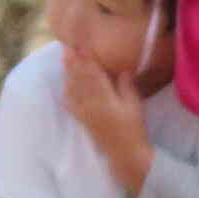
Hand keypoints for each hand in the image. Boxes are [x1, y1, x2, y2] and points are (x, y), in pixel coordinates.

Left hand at [63, 50, 152, 195]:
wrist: (125, 153)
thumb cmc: (134, 128)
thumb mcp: (134, 104)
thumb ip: (126, 85)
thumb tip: (122, 68)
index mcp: (103, 96)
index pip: (92, 71)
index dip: (86, 57)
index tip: (82, 44)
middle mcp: (89, 102)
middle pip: (79, 77)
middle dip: (73, 60)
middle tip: (67, 45)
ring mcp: (84, 111)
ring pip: (73, 87)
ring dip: (68, 71)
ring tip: (64, 58)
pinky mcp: (82, 119)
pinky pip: (70, 102)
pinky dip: (67, 90)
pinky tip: (65, 84)